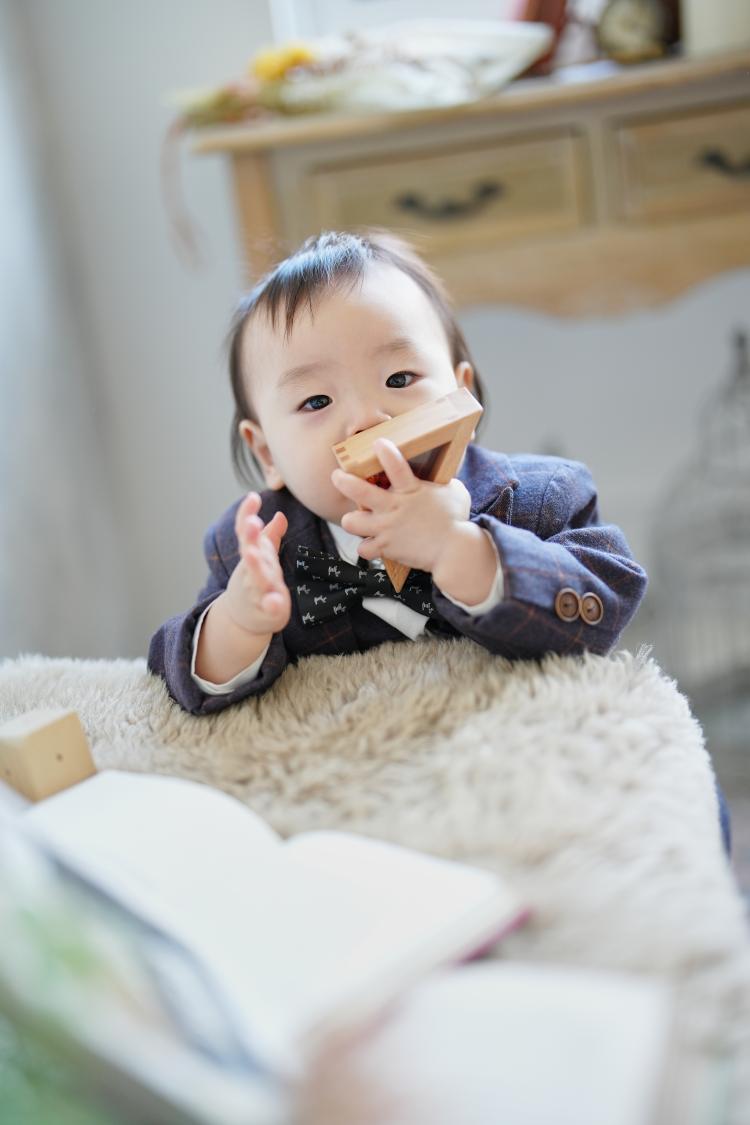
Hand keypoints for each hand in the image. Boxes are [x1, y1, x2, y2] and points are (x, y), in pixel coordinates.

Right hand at [224, 492, 290, 634]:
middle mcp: (250, 572)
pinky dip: (272, 605)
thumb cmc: (256, 581)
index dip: (247, 515)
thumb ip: (270, 537)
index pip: (246, 533)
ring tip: (253, 553)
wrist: (242, 617)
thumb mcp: (263, 558)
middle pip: (249, 553)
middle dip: (251, 538)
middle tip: (252, 522)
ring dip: (255, 567)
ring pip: (255, 579)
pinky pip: (269, 608)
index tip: (252, 496)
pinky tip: (275, 602)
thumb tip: (280, 515)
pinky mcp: (267, 611)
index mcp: (251, 556)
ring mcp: (257, 591)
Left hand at [332, 438, 470, 573]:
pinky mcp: (386, 548)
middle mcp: (394, 507)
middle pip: (359, 491)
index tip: (378, 442)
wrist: (455, 552)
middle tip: (337, 476)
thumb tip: (440, 476)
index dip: (384, 451)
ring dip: (351, 520)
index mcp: (411, 489)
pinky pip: (363, 549)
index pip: (395, 464)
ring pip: (351, 522)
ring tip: (356, 519)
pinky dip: (367, 547)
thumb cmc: (456, 520)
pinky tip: (372, 543)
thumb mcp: (453, 492)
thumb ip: (441, 482)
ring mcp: (387, 528)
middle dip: (343, 481)